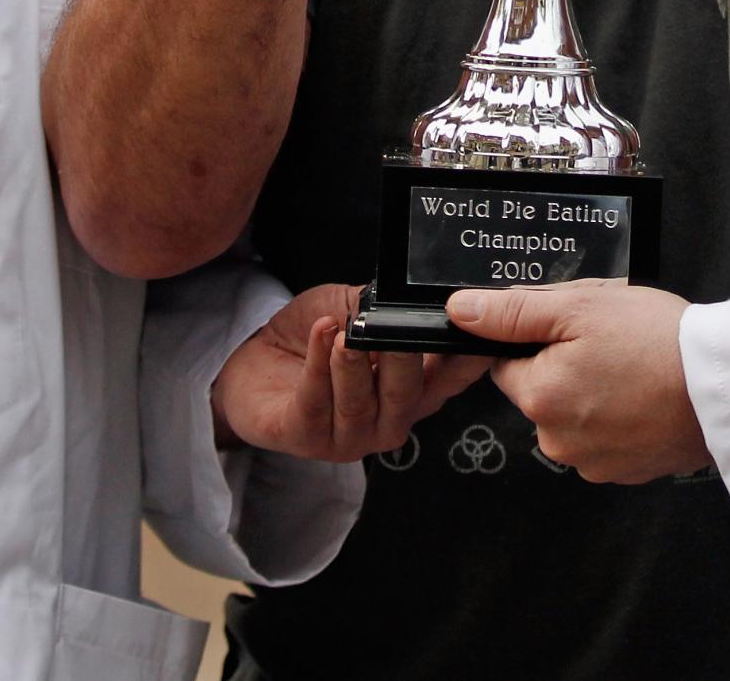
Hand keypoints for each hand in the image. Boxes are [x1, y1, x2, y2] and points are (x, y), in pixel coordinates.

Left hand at [211, 282, 489, 461]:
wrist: (253, 364)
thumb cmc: (312, 337)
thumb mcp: (354, 308)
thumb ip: (384, 307)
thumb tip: (408, 291)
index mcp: (413, 390)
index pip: (452, 379)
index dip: (469, 359)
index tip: (476, 330)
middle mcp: (388, 420)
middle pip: (407, 395)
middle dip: (403, 359)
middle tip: (397, 328)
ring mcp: (348, 436)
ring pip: (360, 404)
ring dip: (353, 364)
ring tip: (346, 331)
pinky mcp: (305, 437)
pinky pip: (315, 402)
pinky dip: (319, 363)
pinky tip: (321, 333)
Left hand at [449, 282, 709, 483]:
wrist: (727, 386)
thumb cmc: (659, 340)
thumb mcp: (581, 306)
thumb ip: (513, 312)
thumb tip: (459, 311)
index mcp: (539, 396)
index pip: (509, 364)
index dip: (541, 341)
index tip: (578, 331)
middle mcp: (557, 439)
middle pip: (542, 393)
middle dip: (568, 368)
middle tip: (613, 345)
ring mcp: (593, 462)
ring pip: (574, 417)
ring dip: (595, 396)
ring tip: (636, 370)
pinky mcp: (626, 472)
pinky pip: (606, 440)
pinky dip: (621, 419)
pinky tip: (648, 396)